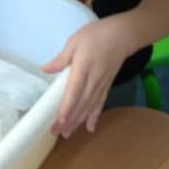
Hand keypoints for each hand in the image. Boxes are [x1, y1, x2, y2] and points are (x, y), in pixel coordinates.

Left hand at [42, 17, 131, 138]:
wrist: (123, 35)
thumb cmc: (96, 35)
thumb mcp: (75, 41)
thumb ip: (61, 58)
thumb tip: (45, 69)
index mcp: (84, 66)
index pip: (75, 90)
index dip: (67, 106)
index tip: (60, 119)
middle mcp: (94, 79)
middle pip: (81, 102)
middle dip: (69, 119)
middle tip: (57, 132)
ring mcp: (102, 84)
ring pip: (90, 106)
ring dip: (78, 121)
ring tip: (67, 133)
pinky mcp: (107, 85)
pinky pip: (100, 103)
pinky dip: (94, 116)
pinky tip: (89, 128)